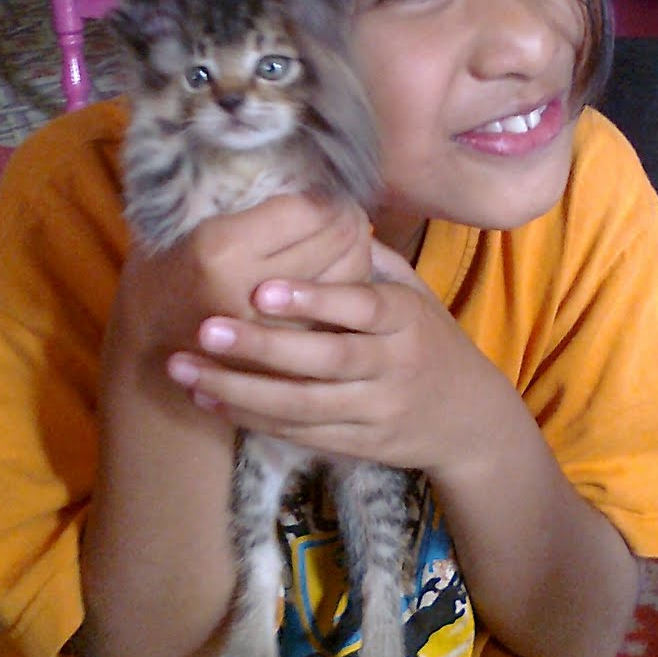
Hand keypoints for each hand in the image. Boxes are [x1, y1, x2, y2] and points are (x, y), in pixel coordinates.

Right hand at [108, 192, 372, 369]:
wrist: (152, 348)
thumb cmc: (165, 270)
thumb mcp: (182, 219)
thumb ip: (233, 188)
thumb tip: (295, 152)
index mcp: (221, 249)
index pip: (309, 208)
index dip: (326, 189)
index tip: (325, 180)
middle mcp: (254, 292)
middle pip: (341, 237)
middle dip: (348, 212)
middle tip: (341, 202)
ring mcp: (279, 330)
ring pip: (355, 272)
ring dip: (357, 246)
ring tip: (344, 231)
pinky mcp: (295, 353)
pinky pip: (346, 309)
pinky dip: (350, 282)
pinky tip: (338, 268)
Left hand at [164, 237, 520, 479]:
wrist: (471, 421)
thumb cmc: (431, 342)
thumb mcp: (416, 295)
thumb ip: (370, 261)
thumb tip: (322, 210)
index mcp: (407, 320)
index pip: (362, 307)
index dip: (314, 299)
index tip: (262, 289)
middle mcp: (394, 366)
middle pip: (326, 359)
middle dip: (262, 346)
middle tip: (205, 328)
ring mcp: (376, 410)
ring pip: (303, 406)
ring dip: (240, 389)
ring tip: (186, 370)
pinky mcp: (360, 446)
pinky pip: (301, 435)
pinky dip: (253, 420)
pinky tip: (210, 402)